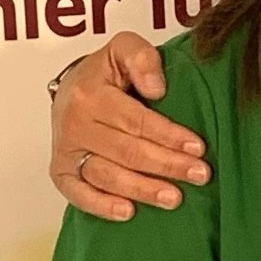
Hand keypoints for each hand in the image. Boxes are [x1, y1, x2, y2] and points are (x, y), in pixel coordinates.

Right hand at [49, 32, 211, 220]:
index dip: (168, 135)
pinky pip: (78, 194)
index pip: (136, 120)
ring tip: (174, 198)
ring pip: (106, 176)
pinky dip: (102, 206)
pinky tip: (128, 212)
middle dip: (167, 165)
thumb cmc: (106, 72)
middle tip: (199, 175)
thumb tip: (157, 88)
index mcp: (90, 94)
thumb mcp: (124, 48)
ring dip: (142, 189)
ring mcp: (66, 151)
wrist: (71, 88)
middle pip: (127, 151)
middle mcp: (74, 124)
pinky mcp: (60, 172)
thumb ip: (142, 57)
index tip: (198, 147)